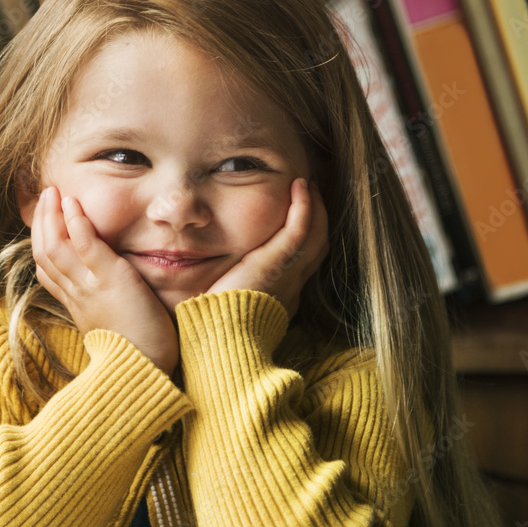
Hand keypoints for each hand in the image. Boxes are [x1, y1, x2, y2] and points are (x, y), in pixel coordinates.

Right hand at [31, 186, 179, 374]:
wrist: (147, 372)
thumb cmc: (142, 355)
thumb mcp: (116, 327)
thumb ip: (109, 308)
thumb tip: (114, 298)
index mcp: (78, 307)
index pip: (48, 272)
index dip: (43, 245)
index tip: (45, 225)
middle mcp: (77, 295)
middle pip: (44, 254)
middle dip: (42, 223)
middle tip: (45, 197)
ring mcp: (89, 287)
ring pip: (55, 247)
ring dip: (52, 215)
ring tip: (53, 191)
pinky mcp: (109, 280)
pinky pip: (84, 246)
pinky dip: (75, 222)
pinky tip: (73, 204)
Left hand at [205, 178, 327, 319]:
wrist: (222, 339)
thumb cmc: (215, 329)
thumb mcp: (228, 309)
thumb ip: (228, 295)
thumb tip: (209, 289)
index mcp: (282, 299)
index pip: (302, 265)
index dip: (305, 242)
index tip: (299, 223)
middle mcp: (292, 286)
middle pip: (317, 248)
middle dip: (318, 221)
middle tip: (311, 197)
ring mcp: (290, 274)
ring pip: (316, 236)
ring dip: (314, 208)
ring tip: (307, 186)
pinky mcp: (279, 262)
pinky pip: (301, 229)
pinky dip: (304, 206)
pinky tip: (301, 187)